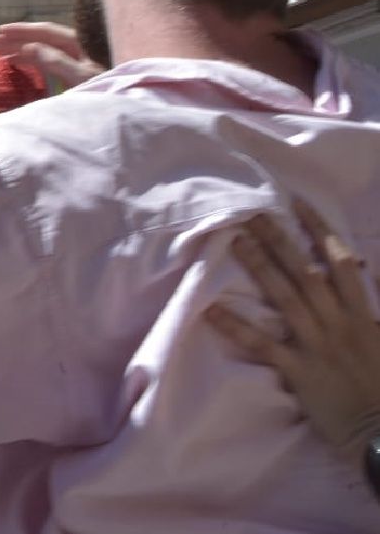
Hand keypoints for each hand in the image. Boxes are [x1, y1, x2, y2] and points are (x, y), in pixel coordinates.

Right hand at [0, 21, 103, 88]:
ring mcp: (72, 59)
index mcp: (78, 43)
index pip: (44, 31)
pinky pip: (43, 61)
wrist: (122, 108)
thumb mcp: (82, 76)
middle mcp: (73, 47)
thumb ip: (56, 61)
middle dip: (12, 40)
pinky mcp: (70, 71)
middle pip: (38, 39)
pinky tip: (13, 61)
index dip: (20, 30)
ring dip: (16, 50)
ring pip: (38, 50)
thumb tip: (29, 47)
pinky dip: (26, 60)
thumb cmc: (105, 90)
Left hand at [205, 202, 379, 470]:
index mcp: (362, 314)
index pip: (342, 262)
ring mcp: (317, 345)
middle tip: (253, 212)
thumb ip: (365, 308)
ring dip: (259, 267)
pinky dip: (237, 327)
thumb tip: (359, 273)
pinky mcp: (299, 371)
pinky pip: (263, 345)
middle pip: (306, 271)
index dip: (320, 230)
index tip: (297, 203)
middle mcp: (339, 322)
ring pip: (286, 297)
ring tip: (234, 240)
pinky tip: (210, 310)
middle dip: (280, 239)